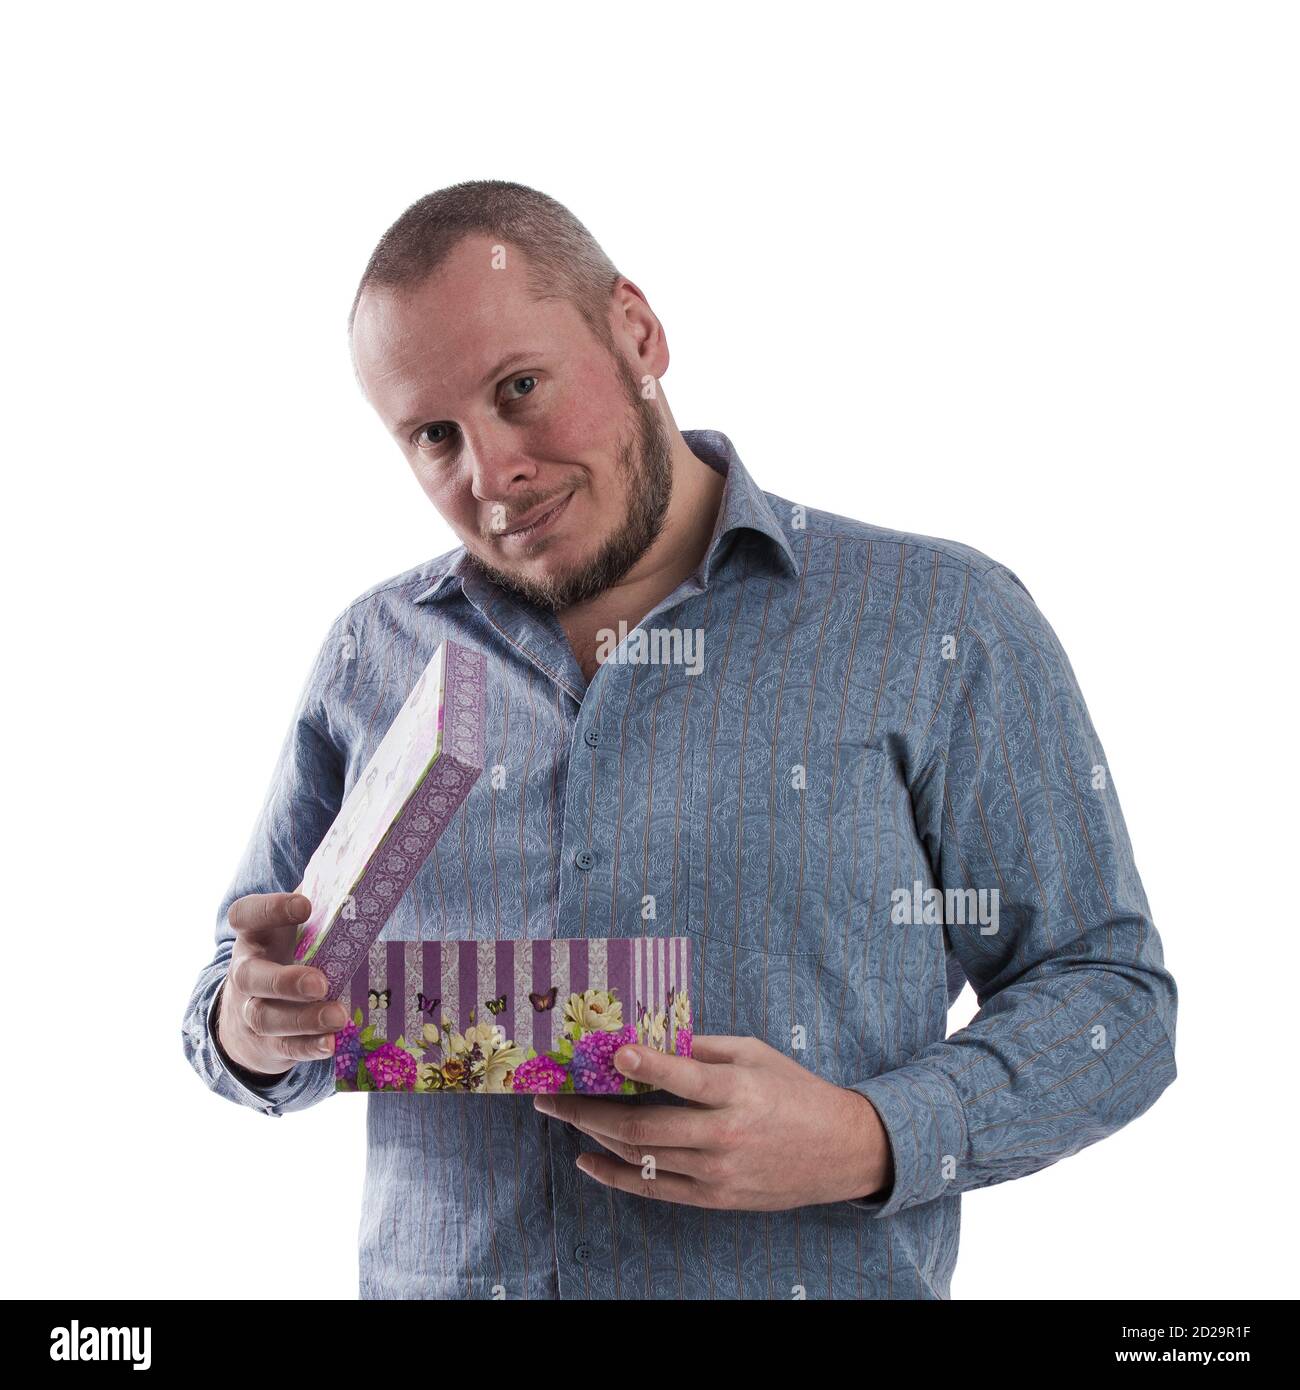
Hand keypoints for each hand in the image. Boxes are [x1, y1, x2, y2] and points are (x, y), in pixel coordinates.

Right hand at [217, 891, 346, 1077]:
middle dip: (285, 981)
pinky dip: (307, 1047)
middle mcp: (245, 971)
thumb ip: (322, 901)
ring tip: (338, 1016)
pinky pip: (284, 1047)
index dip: (271, 908)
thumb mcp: (296, 927)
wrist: (249, 1012)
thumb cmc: (288, 954)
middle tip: (320, 982)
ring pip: (266, 1017)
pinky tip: (330, 1043)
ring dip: (303, 1019)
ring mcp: (251, 1010)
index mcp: (254, 935)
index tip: (305, 904)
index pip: (246, 915)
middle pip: (251, 976)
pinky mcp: (266, 1043)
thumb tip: (365, 871)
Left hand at [534, 1035, 893, 1209]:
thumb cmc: (794, 1091)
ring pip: (641, 1157)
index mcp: (737, 1090)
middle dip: (587, 1109)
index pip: (684, 1077)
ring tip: (562, 1115)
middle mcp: (724, 1134)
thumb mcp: (755, 1054)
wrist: (839, 1150)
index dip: (646, 1065)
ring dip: (593, 1136)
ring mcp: (717, 1172)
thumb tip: (650, 1036)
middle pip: (643, 1126)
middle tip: (550, 1094)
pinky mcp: (714, 1198)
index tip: (611, 1052)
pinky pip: (654, 1189)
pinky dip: (615, 1176)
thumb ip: (702, 1048)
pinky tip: (587, 1160)